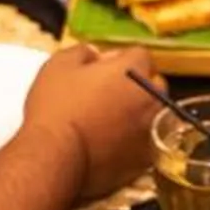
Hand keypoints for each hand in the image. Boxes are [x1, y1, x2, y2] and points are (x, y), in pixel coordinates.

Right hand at [20, 44, 162, 202]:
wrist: (56, 158)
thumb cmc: (56, 109)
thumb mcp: (59, 65)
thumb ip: (82, 51)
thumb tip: (94, 54)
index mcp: (133, 70)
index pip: (139, 54)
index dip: (119, 59)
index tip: (101, 68)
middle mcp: (150, 97)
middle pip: (153, 83)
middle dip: (136, 84)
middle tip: (107, 93)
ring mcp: (151, 129)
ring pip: (153, 114)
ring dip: (138, 113)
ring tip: (110, 120)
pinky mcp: (146, 158)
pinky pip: (146, 142)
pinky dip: (134, 140)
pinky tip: (112, 142)